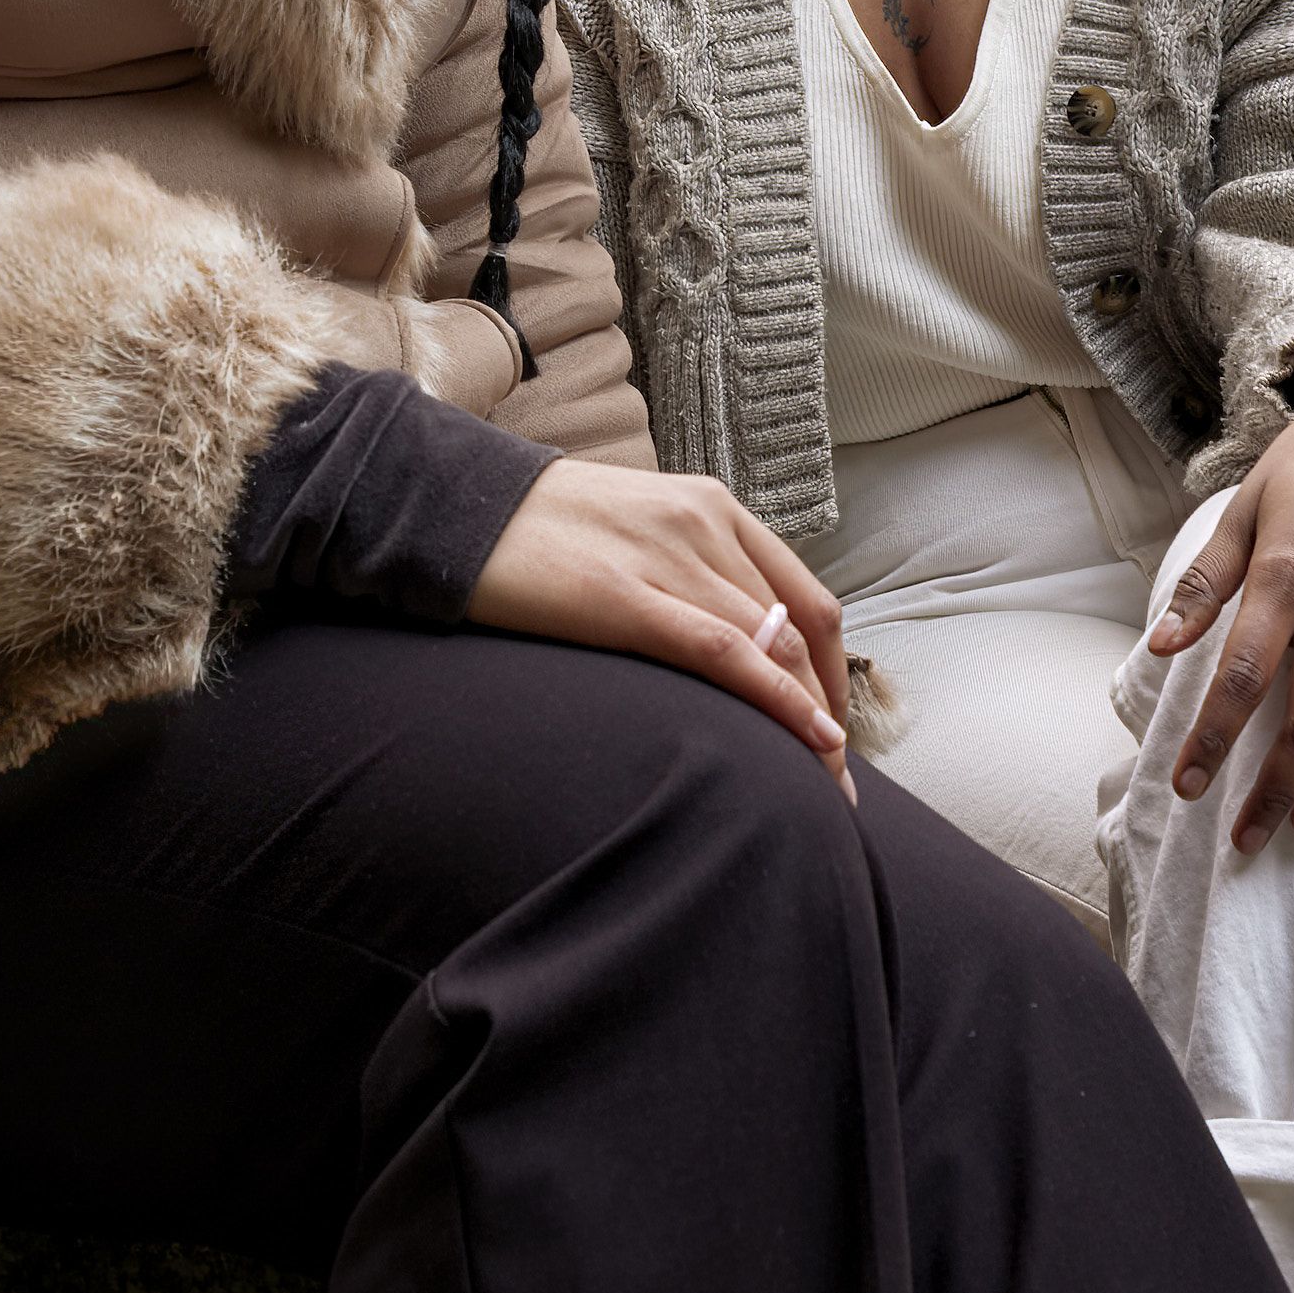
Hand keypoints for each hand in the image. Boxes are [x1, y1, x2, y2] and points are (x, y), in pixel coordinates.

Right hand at [467, 459, 854, 791]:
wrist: (453, 505)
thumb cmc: (539, 532)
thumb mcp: (634, 533)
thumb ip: (687, 573)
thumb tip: (728, 646)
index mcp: (712, 506)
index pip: (804, 597)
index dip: (831, 671)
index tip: (834, 730)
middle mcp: (705, 524)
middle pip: (799, 629)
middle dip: (827, 710)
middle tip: (839, 783)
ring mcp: (668, 557)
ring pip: (773, 646)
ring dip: (809, 722)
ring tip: (824, 787)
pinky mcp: (624, 597)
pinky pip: (725, 653)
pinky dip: (778, 700)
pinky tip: (811, 742)